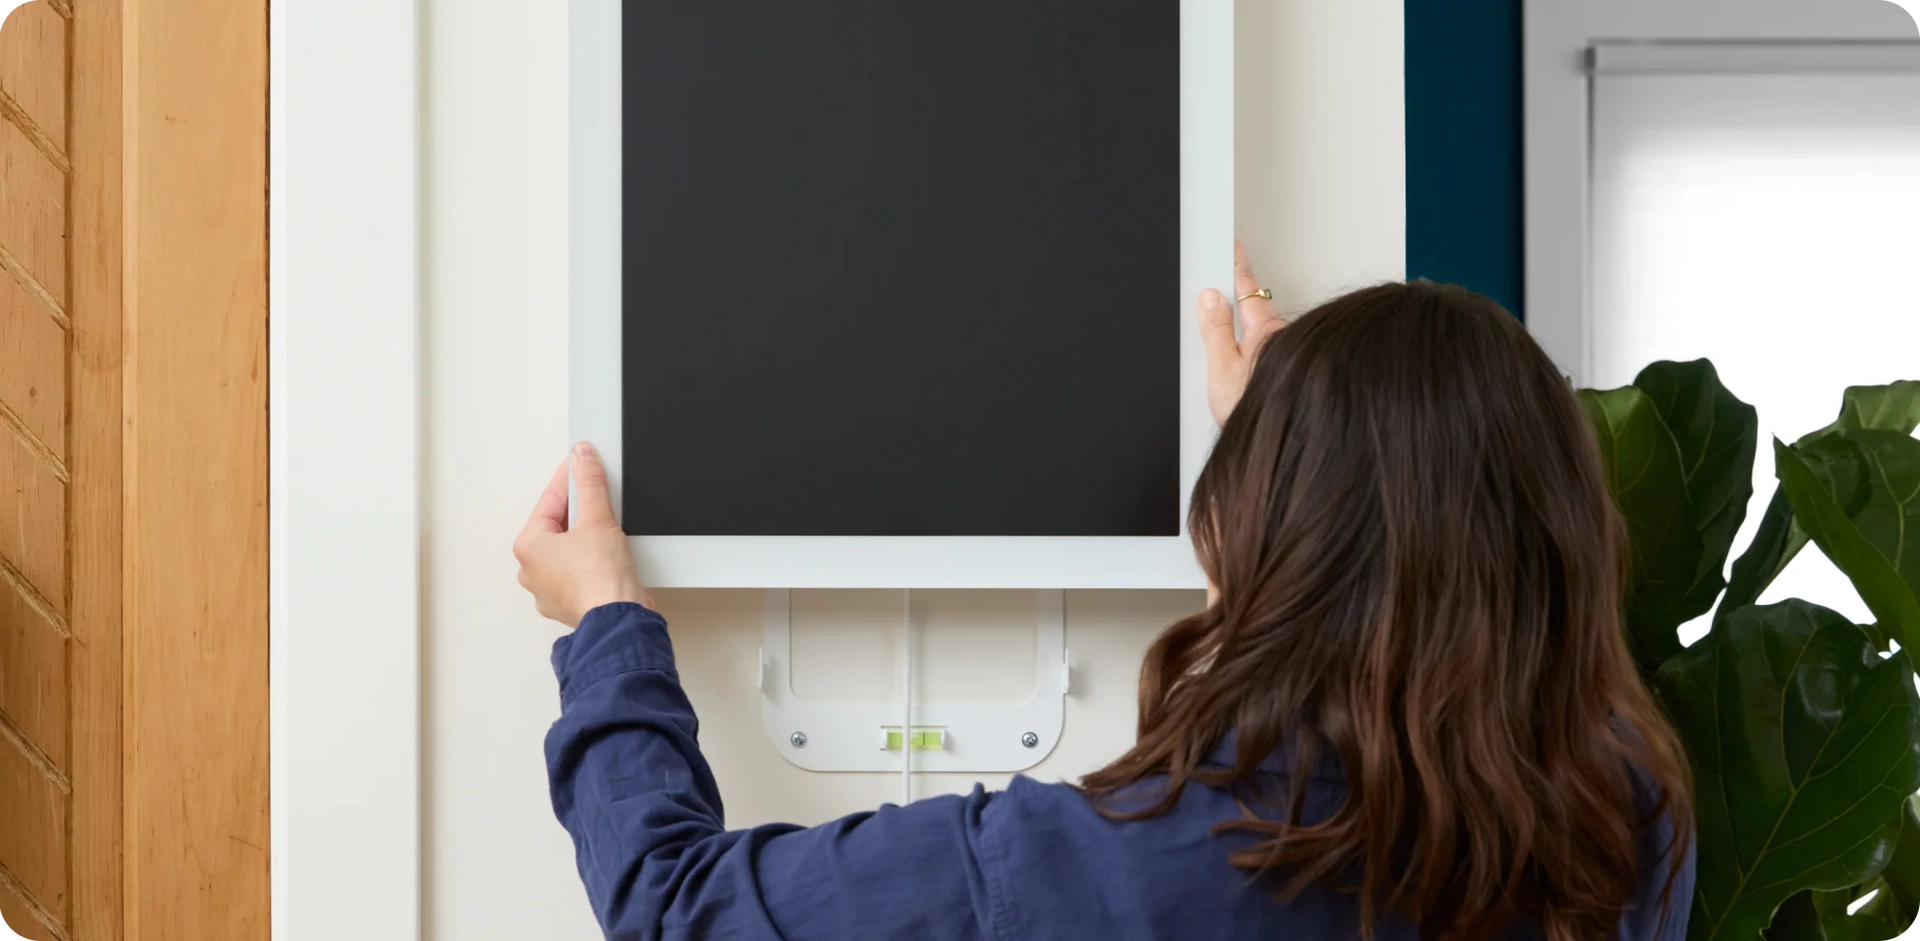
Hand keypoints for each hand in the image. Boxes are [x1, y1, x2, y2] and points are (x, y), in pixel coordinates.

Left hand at [514, 442, 655, 627]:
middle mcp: (532, 569)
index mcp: (529, 546)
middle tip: (600, 501)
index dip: (570, 478)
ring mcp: (548, 589)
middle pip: (558, 525)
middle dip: (580, 511)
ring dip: (585, 537)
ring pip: (568, 549)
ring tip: (607, 533)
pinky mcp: (568, 602)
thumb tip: (582, 458)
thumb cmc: (600, 580)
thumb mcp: (598, 519)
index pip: (551, 500)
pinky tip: (607, 558)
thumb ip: (589, 483)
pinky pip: (577, 571)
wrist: (618, 620)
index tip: (582, 463)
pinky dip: (591, 561)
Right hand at [1199, 241, 1284, 425]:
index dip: (1237, 266)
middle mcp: (1281, 339)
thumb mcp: (1223, 369)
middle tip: (1220, 286)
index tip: (1232, 246)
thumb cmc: (1256, 412)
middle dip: (1238, 301)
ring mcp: (1286, 356)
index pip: (1246, 288)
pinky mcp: (1287, 372)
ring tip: (1224, 350)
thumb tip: (1209, 298)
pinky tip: (1241, 373)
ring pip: (1261, 336)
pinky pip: (1265, 354)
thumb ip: (1215, 330)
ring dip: (1245, 335)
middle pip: (1254, 310)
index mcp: (1264, 330)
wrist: (1285, 446)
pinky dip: (1252, 355)